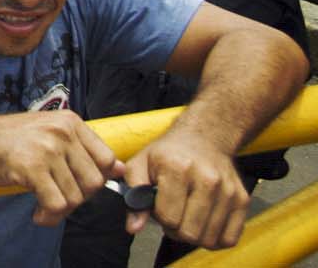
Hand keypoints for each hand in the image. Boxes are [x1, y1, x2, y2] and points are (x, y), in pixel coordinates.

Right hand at [0, 111, 121, 226]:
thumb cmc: (8, 140)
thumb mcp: (49, 133)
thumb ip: (81, 149)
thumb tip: (119, 169)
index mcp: (70, 122)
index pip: (107, 159)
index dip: (98, 179)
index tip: (80, 187)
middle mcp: (62, 132)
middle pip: (94, 182)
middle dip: (79, 198)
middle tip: (58, 199)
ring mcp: (47, 149)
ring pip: (75, 197)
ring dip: (61, 211)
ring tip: (43, 208)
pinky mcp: (32, 167)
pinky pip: (56, 204)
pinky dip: (49, 216)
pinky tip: (38, 214)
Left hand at [122, 130, 247, 248]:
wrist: (204, 137)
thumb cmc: (168, 153)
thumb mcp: (140, 164)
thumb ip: (133, 196)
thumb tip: (134, 228)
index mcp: (177, 168)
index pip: (168, 217)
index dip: (159, 218)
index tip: (158, 206)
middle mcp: (207, 179)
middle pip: (190, 232)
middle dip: (175, 230)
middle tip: (172, 215)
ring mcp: (228, 190)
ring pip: (209, 239)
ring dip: (195, 235)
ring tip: (187, 216)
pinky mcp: (242, 200)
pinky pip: (229, 238)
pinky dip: (215, 239)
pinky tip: (204, 223)